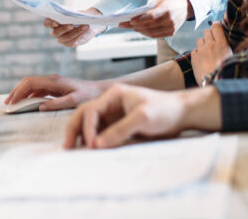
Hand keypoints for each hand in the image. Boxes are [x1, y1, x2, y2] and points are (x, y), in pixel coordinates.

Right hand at [4, 74, 107, 110]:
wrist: (99, 90)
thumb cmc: (89, 95)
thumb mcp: (75, 101)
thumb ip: (58, 103)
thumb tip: (40, 106)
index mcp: (54, 81)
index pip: (30, 82)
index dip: (18, 91)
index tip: (11, 102)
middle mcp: (52, 79)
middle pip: (28, 82)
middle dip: (16, 91)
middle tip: (7, 104)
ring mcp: (53, 83)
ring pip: (32, 85)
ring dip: (21, 93)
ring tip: (13, 104)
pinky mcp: (55, 87)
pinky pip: (38, 90)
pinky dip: (29, 95)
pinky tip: (25, 103)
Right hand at [44, 7, 104, 46]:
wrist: (87, 22)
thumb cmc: (78, 15)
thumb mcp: (75, 12)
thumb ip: (73, 13)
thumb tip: (74, 15)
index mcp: (54, 21)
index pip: (47, 23)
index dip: (50, 23)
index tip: (56, 22)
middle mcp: (55, 31)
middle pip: (55, 32)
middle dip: (64, 28)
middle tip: (72, 25)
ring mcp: (62, 38)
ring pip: (65, 37)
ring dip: (76, 31)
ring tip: (85, 25)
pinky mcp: (69, 43)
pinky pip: (72, 41)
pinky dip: (79, 34)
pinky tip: (85, 29)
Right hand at [63, 84, 188, 148]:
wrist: (181, 113)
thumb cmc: (165, 109)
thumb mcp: (144, 118)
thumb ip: (121, 130)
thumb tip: (98, 144)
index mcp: (114, 95)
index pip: (91, 110)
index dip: (88, 128)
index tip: (92, 145)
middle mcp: (110, 103)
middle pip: (84, 114)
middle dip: (74, 129)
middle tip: (67, 147)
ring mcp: (113, 115)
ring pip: (90, 124)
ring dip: (81, 136)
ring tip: (74, 151)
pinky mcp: (118, 126)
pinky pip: (100, 133)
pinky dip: (93, 141)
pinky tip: (90, 152)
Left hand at [118, 0, 190, 37]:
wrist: (186, 6)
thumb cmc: (171, 1)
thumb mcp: (160, 1)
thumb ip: (149, 9)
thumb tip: (135, 16)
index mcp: (167, 9)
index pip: (151, 17)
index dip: (139, 20)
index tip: (130, 20)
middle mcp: (170, 20)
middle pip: (149, 26)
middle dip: (136, 26)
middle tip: (125, 24)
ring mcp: (171, 28)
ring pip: (151, 33)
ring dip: (139, 30)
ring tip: (131, 27)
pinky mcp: (171, 33)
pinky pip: (156, 35)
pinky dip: (146, 33)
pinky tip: (140, 30)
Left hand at [190, 22, 231, 82]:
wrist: (215, 84)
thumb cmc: (227, 73)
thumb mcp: (233, 58)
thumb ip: (228, 48)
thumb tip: (227, 43)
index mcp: (221, 44)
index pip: (216, 26)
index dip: (216, 27)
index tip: (217, 29)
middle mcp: (210, 45)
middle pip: (206, 31)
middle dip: (209, 36)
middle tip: (213, 43)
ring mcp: (201, 51)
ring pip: (199, 39)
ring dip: (203, 44)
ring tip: (207, 52)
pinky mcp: (194, 58)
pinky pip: (194, 50)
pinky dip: (197, 53)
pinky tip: (202, 59)